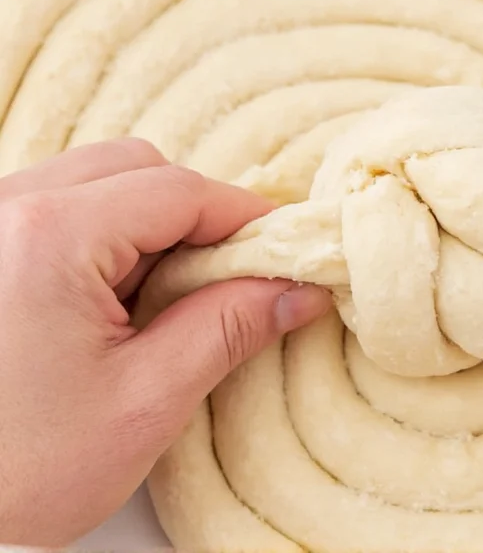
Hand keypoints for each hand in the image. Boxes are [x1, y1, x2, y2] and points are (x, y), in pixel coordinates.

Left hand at [0, 140, 330, 545]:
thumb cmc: (23, 468)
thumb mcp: (148, 399)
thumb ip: (231, 327)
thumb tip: (299, 290)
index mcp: (49, 236)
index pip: (178, 191)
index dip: (245, 216)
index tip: (284, 249)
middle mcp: (7, 210)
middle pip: (136, 169)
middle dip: (197, 214)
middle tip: (230, 276)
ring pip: (100, 184)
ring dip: (154, 225)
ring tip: (175, 295)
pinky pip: (65, 211)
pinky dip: (113, 238)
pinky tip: (125, 296)